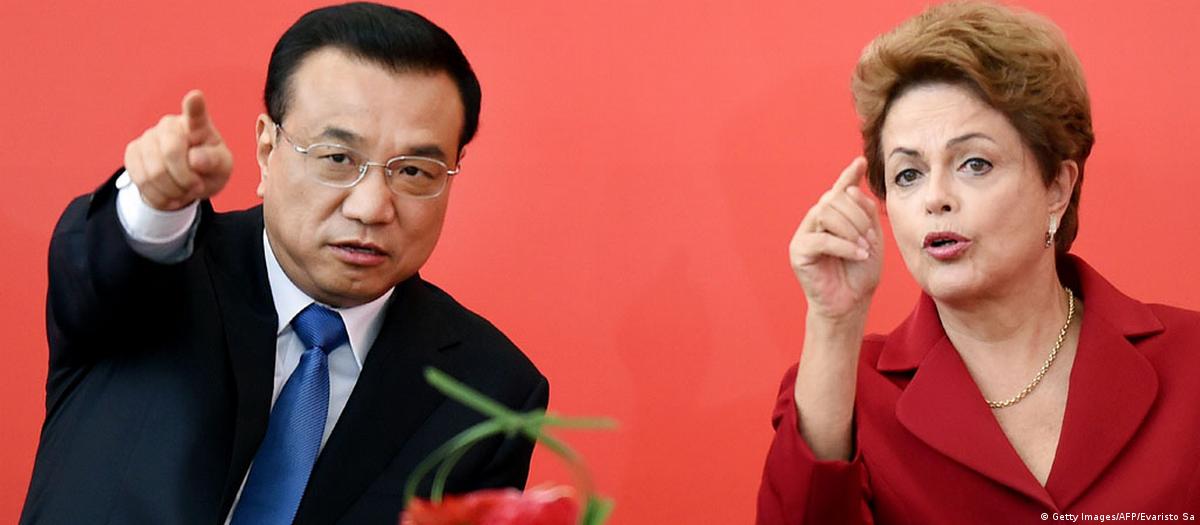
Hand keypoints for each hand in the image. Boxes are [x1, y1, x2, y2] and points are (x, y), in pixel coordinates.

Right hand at [123, 90, 232, 210]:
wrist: (186, 181)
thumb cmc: (209, 169)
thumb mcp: (222, 168)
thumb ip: (214, 161)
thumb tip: (195, 159)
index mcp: (198, 125)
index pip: (196, 113)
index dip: (194, 105)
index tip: (196, 97)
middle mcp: (170, 125)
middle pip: (171, 153)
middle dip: (185, 179)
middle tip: (196, 187)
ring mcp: (148, 136)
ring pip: (154, 172)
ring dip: (172, 191)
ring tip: (183, 190)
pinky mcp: (133, 151)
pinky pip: (141, 180)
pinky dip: (158, 196)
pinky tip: (169, 193)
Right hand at [789, 157, 883, 319]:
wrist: (851, 303)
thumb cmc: (860, 273)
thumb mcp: (872, 238)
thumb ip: (865, 212)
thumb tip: (853, 189)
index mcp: (834, 217)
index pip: (839, 190)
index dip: (848, 174)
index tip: (861, 162)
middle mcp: (816, 221)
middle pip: (834, 199)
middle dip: (858, 216)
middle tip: (870, 239)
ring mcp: (805, 234)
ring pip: (826, 213)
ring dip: (851, 229)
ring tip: (864, 248)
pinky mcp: (798, 251)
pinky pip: (822, 238)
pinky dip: (844, 246)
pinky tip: (858, 255)